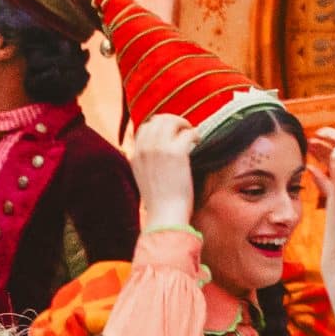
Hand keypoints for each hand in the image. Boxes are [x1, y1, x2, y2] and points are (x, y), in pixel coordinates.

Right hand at [128, 111, 197, 232]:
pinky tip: (199, 141)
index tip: (171, 132)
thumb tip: (157, 157)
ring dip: (184, 124)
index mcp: (135, 155)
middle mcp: (145, 149)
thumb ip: (146, 164)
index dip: (159, 126)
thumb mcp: (143, 180)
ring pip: (172, 121)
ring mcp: (159, 149)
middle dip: (173, 121)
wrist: (165, 215)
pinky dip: (195, 134)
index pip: (144, 128)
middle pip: (158, 120)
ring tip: (192, 134)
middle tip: (184, 129)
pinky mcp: (176, 153)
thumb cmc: (159, 204)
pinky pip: (187, 133)